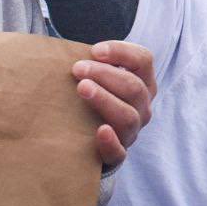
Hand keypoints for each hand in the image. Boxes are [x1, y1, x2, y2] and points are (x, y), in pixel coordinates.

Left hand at [72, 40, 156, 168]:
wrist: (86, 141)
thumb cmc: (91, 99)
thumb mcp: (98, 78)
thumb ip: (91, 63)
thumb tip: (63, 50)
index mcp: (143, 83)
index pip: (143, 60)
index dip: (121, 52)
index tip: (95, 50)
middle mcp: (142, 107)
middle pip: (134, 87)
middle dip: (106, 74)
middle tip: (78, 69)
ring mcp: (132, 132)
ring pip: (128, 116)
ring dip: (105, 99)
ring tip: (82, 88)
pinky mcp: (117, 155)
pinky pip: (119, 152)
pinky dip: (111, 141)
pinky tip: (100, 131)